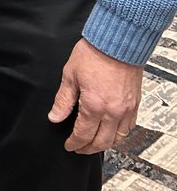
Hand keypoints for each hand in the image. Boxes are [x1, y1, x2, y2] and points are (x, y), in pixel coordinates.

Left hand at [48, 37, 143, 153]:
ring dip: (105, 144)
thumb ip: (63, 100)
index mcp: (94, 106)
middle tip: (79, 148)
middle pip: (102, 142)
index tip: (69, 145)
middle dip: (88, 148)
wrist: (118, 41)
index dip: (74, 143)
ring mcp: (126, 109)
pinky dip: (120, 134)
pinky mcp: (135, 103)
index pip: (83, 135)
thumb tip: (55, 116)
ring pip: (118, 138)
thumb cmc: (94, 54)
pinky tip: (112, 131)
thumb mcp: (70, 75)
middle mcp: (113, 111)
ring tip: (94, 143)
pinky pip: (129, 127)